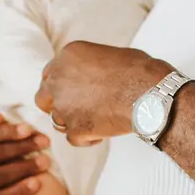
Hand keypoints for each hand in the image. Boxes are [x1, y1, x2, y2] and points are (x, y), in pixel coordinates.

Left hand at [35, 41, 170, 146]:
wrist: (151, 95)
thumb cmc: (140, 71)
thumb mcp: (111, 55)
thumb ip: (92, 65)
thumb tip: (95, 73)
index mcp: (68, 56)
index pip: (49, 73)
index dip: (60, 85)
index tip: (71, 92)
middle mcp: (59, 79)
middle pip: (43, 98)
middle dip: (55, 105)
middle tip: (73, 110)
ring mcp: (64, 106)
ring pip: (57, 120)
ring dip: (72, 122)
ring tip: (96, 121)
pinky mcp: (75, 129)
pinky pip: (74, 138)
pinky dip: (87, 138)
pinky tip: (103, 134)